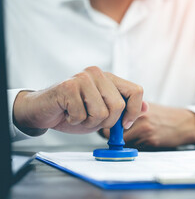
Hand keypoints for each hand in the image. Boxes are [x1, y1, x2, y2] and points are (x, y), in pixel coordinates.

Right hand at [13, 66, 146, 135]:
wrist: (43, 111)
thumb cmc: (73, 111)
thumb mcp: (104, 113)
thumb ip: (124, 109)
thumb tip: (147, 108)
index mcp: (109, 78)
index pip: (136, 91)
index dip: (134, 111)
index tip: (125, 124)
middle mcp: (98, 74)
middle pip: (119, 105)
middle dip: (107, 122)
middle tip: (92, 120)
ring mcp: (83, 78)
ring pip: (102, 112)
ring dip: (89, 123)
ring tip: (78, 116)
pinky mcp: (68, 86)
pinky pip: (82, 115)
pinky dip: (75, 121)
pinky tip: (68, 114)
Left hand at [100, 103, 194, 149]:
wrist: (184, 123)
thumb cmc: (165, 115)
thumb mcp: (148, 108)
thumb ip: (130, 112)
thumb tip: (111, 120)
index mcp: (138, 107)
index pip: (113, 118)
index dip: (108, 124)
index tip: (108, 127)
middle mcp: (140, 117)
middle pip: (114, 132)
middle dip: (114, 136)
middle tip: (117, 136)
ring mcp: (145, 130)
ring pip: (123, 142)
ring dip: (125, 143)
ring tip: (135, 137)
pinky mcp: (151, 141)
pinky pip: (135, 147)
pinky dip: (136, 146)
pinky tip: (145, 140)